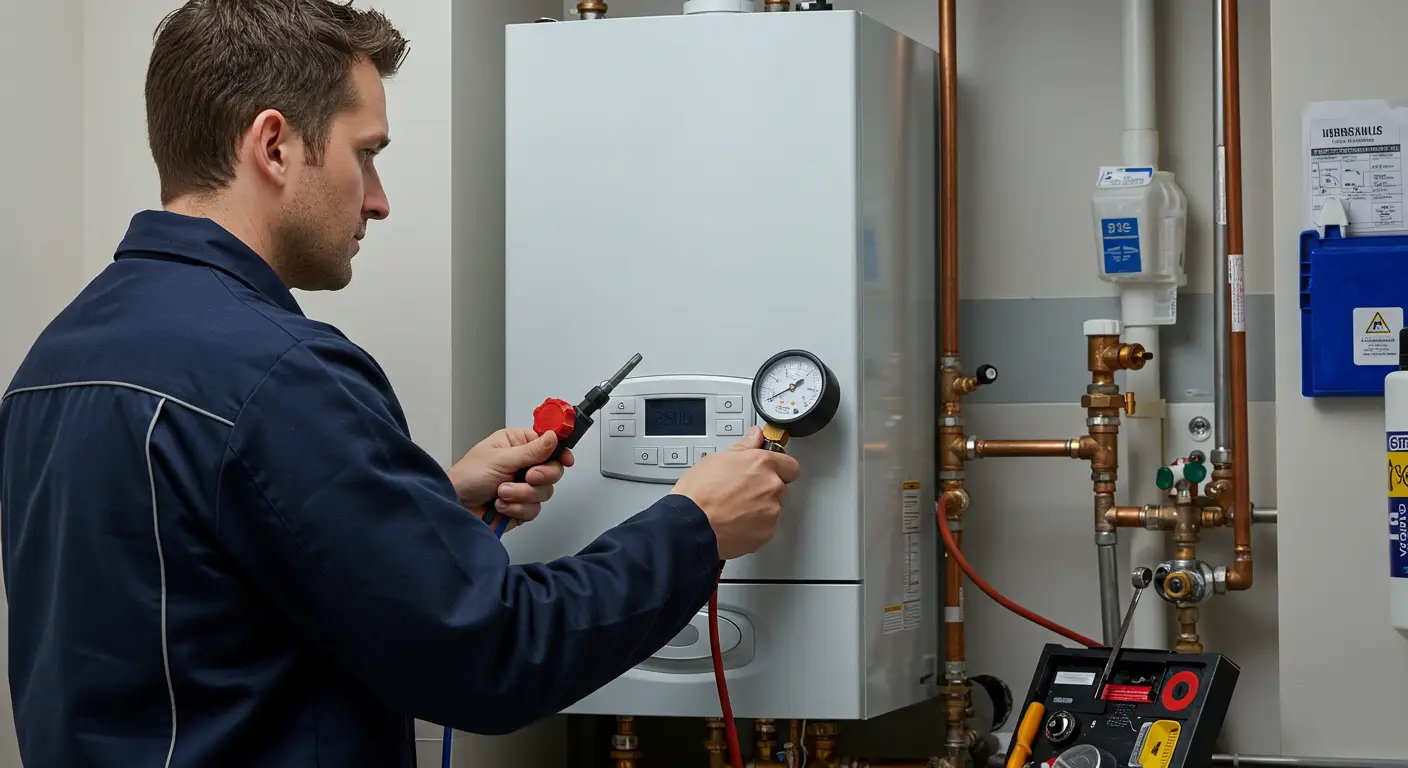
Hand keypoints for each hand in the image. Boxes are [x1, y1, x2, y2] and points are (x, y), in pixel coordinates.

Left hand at [448, 428, 574, 525]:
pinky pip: (534, 509)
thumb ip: (531, 451)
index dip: (560, 450)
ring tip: (502, 492)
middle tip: (527, 476)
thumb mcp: (500, 459)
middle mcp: (523, 464)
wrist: (454, 506)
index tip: (566, 459)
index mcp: (517, 445)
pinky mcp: (521, 507)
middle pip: (553, 470)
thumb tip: (552, 437)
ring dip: (522, 494)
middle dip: (539, 476)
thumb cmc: (467, 476)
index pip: (548, 443)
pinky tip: (501, 505)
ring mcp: (523, 487)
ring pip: (545, 492)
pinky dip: (517, 509)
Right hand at [669, 426, 800, 559]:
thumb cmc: (698, 493)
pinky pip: (766, 527)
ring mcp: (771, 511)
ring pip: (773, 508)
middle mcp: (771, 486)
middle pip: (781, 487)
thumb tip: (755, 436)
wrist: (691, 525)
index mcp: (762, 464)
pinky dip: (755, 527)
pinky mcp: (766, 532)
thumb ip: (744, 446)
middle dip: (766, 489)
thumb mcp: (717, 459)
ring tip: (735, 509)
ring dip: (761, 508)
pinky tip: (736, 522)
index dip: (779, 468)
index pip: (790, 465)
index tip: (770, 471)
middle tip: (744, 492)